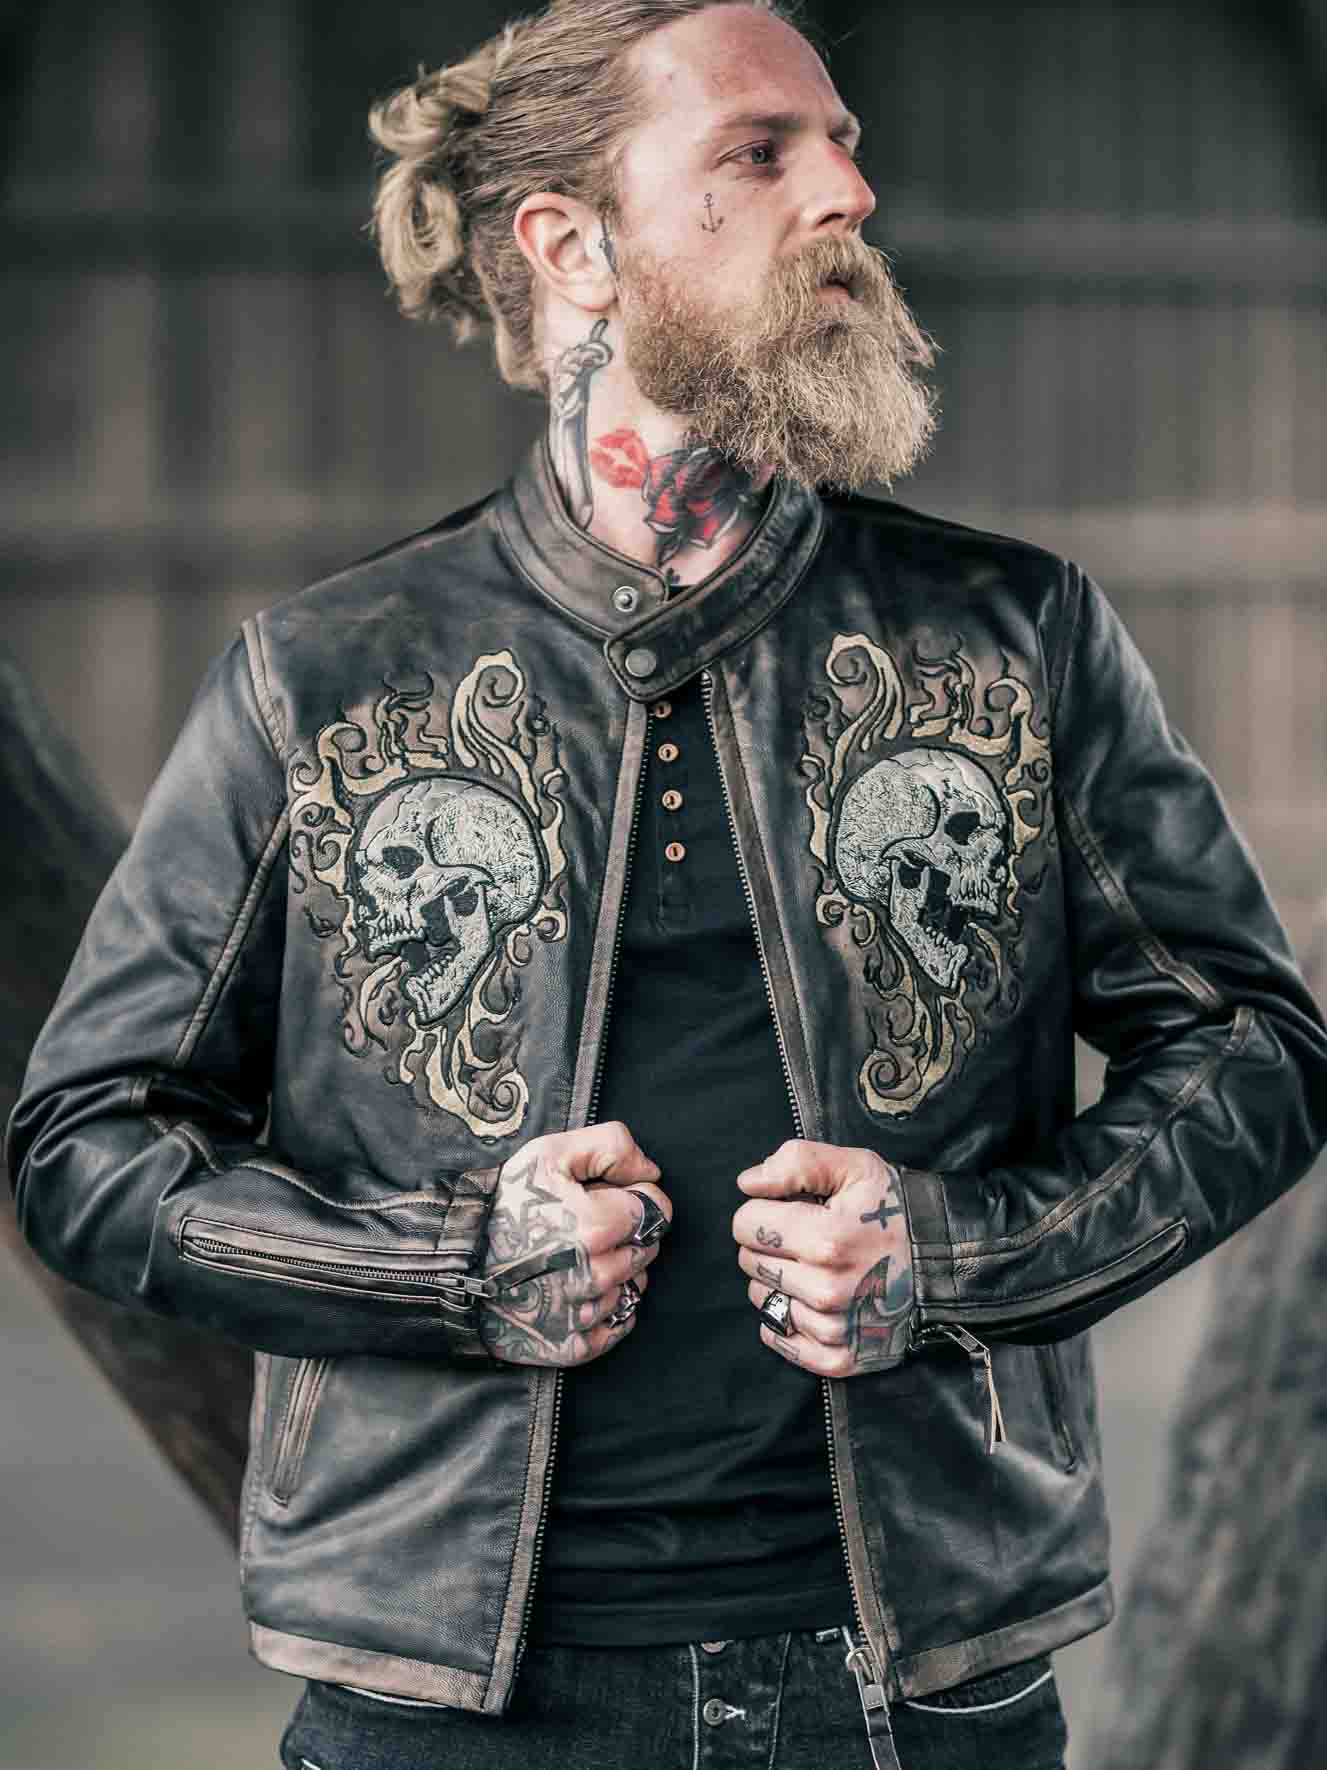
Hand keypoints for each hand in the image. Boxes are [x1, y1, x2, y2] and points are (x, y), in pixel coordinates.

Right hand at [478, 1121, 670, 1366]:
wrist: (453, 1264)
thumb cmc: (503, 1205)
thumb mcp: (550, 1153)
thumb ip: (611, 1147)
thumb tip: (651, 1172)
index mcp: (596, 1227)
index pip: (655, 1210)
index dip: (634, 1198)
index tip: (606, 1198)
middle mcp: (595, 1275)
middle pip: (647, 1249)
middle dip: (626, 1234)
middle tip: (585, 1227)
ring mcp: (585, 1315)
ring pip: (636, 1287)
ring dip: (618, 1271)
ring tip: (576, 1257)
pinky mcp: (574, 1346)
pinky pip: (620, 1324)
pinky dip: (610, 1308)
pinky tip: (581, 1289)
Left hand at [732, 1139, 912, 1376]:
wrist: (942, 1263)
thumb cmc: (893, 1211)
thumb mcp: (855, 1167)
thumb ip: (797, 1163)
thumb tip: (748, 1183)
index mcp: (826, 1239)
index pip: (746, 1224)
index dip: (762, 1210)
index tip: (790, 1211)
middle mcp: (826, 1289)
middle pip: (750, 1261)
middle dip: (770, 1244)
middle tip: (806, 1239)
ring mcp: (833, 1327)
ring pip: (760, 1298)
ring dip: (778, 1280)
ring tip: (814, 1267)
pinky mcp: (838, 1357)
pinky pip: (777, 1338)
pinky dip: (785, 1319)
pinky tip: (810, 1301)